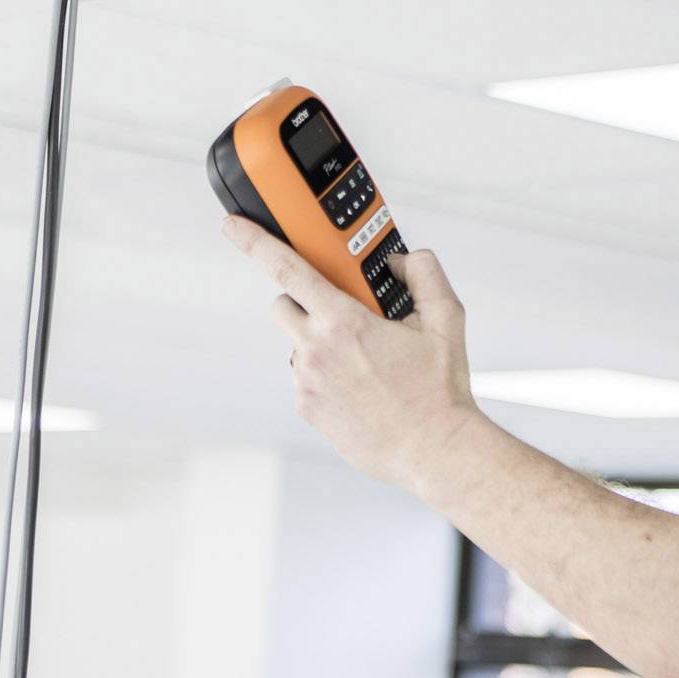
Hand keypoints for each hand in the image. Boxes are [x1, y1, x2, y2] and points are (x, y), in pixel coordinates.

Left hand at [219, 214, 481, 494]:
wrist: (434, 451)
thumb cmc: (438, 390)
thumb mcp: (446, 320)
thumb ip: (423, 274)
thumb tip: (400, 261)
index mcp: (343, 322)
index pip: (286, 269)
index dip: (253, 242)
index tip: (232, 226)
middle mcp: (316, 350)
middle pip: (282, 305)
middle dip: (304, 300)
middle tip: (342, 312)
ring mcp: (307, 382)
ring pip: (296, 343)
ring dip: (318, 340)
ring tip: (363, 360)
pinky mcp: (307, 409)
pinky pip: (304, 377)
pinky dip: (324, 373)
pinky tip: (359, 386)